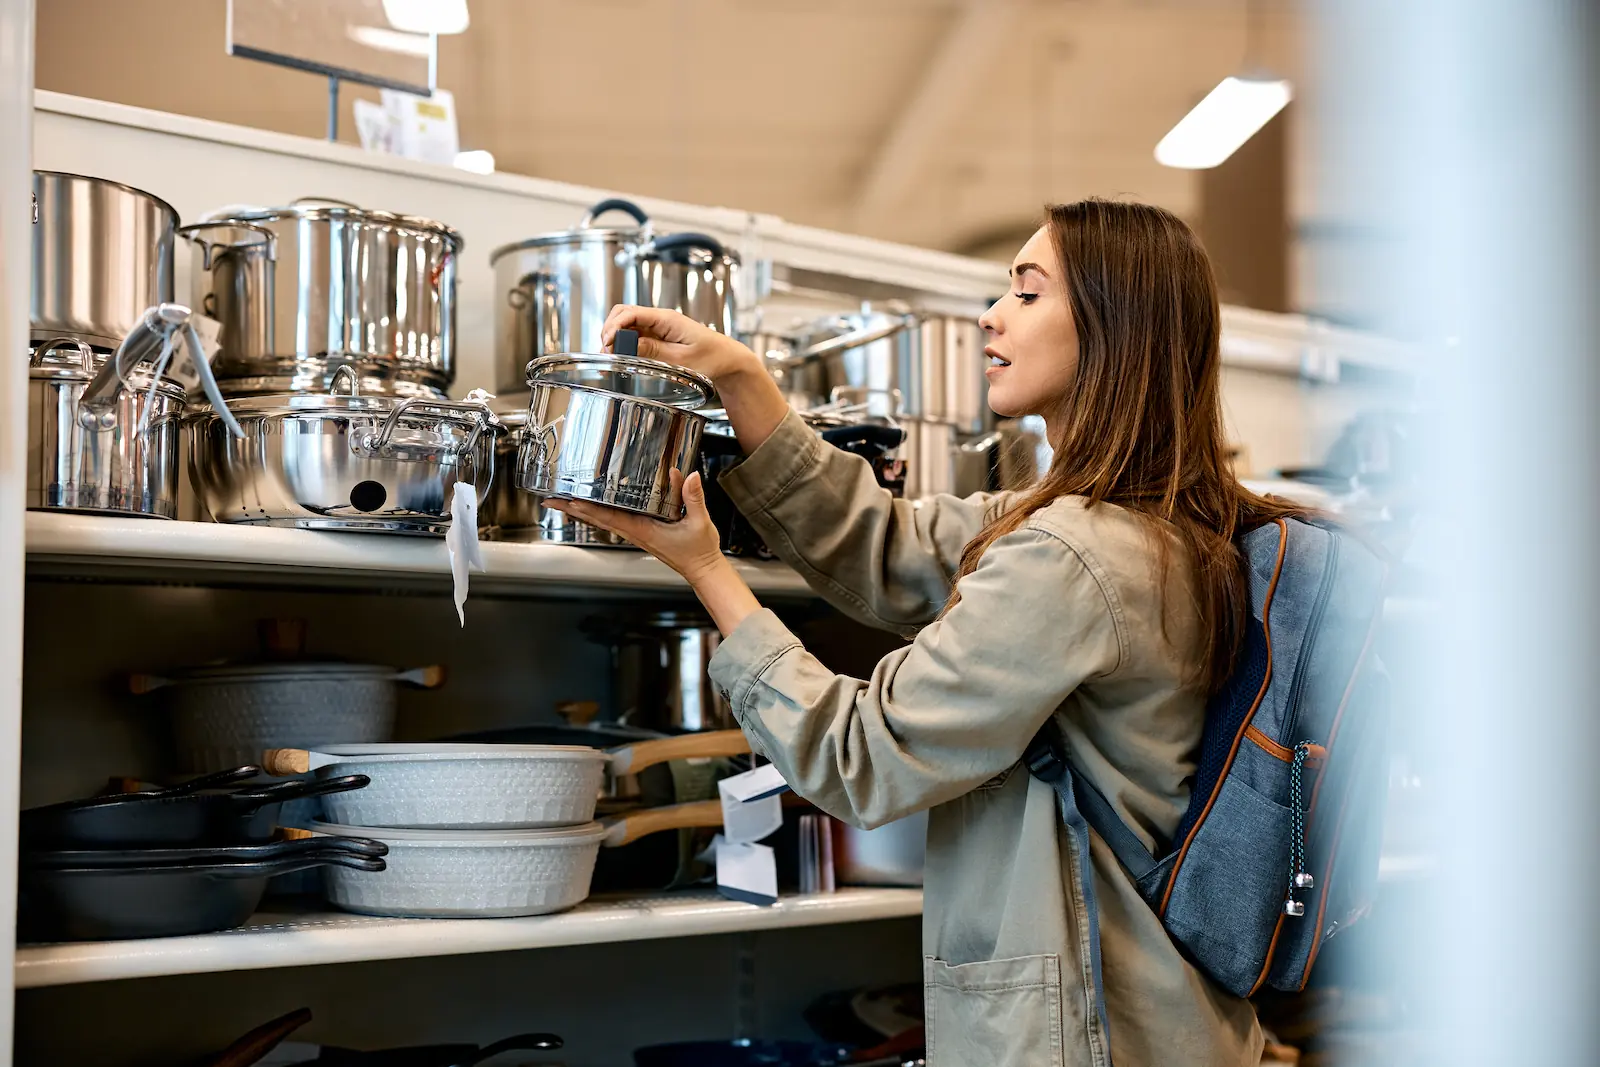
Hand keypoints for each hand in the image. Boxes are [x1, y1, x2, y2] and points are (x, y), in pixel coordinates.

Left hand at [547, 470, 724, 583]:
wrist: (702, 569)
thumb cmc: (698, 552)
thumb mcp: (699, 522)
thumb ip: (693, 497)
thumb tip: (687, 476)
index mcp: (643, 530)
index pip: (608, 517)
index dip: (587, 508)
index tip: (569, 499)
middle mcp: (635, 533)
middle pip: (597, 519)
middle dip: (573, 509)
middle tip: (552, 499)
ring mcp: (637, 534)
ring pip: (603, 520)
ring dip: (582, 511)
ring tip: (564, 500)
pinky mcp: (642, 533)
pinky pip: (614, 521)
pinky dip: (599, 513)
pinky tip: (594, 507)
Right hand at [602, 306, 762, 386]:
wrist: (728, 359)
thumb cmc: (712, 357)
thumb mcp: (682, 359)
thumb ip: (654, 351)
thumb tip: (628, 346)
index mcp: (666, 319)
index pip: (631, 313)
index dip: (614, 327)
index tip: (608, 344)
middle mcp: (660, 319)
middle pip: (623, 314)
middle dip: (609, 330)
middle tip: (606, 352)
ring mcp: (658, 327)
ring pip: (626, 324)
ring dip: (615, 337)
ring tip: (611, 356)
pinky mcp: (659, 336)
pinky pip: (635, 335)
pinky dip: (624, 343)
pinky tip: (622, 356)